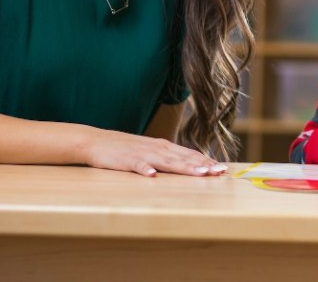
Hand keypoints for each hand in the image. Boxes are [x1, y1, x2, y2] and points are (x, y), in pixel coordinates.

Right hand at [84, 129, 226, 176]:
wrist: (96, 141)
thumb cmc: (125, 149)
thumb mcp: (150, 151)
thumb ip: (167, 157)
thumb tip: (187, 165)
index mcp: (163, 147)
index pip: (189, 154)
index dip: (205, 161)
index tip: (221, 168)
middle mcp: (156, 148)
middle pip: (183, 158)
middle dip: (202, 165)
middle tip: (219, 172)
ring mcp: (141, 154)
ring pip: (166, 161)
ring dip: (183, 167)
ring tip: (199, 173)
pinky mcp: (125, 160)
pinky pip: (136, 166)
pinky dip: (145, 170)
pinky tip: (152, 176)